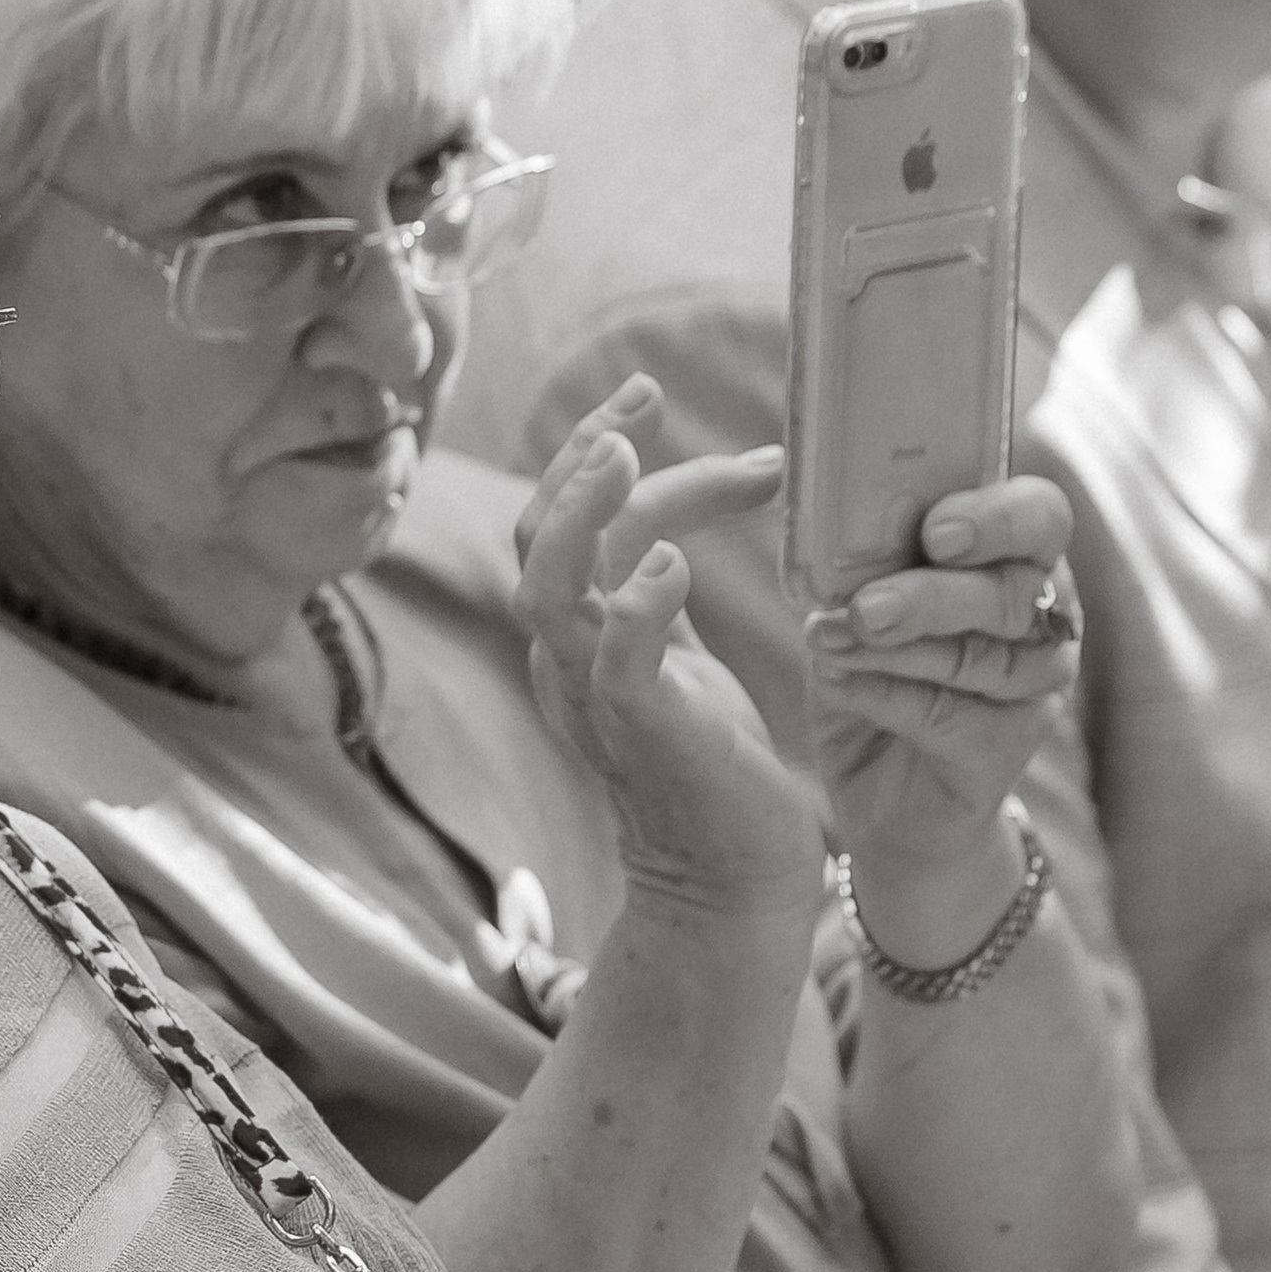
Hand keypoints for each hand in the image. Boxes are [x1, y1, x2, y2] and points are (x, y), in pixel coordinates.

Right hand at [513, 377, 824, 926]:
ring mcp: (594, 696)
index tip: (649, 394)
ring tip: (628, 451)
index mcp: (573, 634)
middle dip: (584, 452)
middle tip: (646, 395)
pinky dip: (637, 603)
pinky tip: (672, 566)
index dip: (593, 445)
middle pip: (537, 533)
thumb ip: (653, 588)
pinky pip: (615, 659)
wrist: (733, 877)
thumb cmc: (714, 767)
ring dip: (582, 511)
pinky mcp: (641, 731)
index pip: (558, 518)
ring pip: (547, 586)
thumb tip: (667, 512)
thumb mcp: (677, 654)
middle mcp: (567, 659)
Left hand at [801, 480, 1080, 922]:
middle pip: (1013, 593)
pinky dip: (884, 695)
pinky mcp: (1008, 748)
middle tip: (866, 608)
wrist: (884, 799)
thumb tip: (825, 547)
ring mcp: (1036, 687)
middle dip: (933, 596)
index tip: (935, 531)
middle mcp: (1045, 619)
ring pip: (981, 659)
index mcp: (1018, 559)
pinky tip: (837, 683)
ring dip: (897, 650)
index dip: (995, 518)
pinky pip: (949, 716)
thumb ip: (860, 572)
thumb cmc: (876, 681)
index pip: (1038, 517)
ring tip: (829, 641)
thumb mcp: (860, 612)